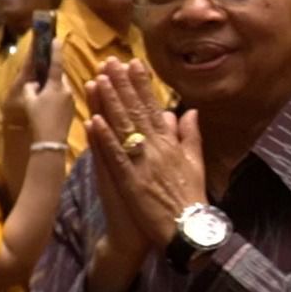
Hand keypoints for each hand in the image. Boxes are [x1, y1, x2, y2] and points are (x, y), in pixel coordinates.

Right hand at [20, 40, 72, 143]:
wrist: (51, 140)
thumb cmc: (38, 118)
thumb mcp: (28, 101)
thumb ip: (30, 88)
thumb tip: (32, 82)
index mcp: (56, 86)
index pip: (56, 64)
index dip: (55, 51)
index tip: (56, 38)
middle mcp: (67, 90)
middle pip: (59, 76)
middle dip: (51, 74)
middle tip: (42, 75)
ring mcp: (72, 100)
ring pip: (62, 87)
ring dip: (54, 86)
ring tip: (43, 94)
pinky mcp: (73, 109)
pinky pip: (65, 97)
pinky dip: (57, 96)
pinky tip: (49, 105)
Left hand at [86, 58, 206, 247]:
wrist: (187, 230)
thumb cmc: (191, 198)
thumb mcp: (196, 163)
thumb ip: (191, 136)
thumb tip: (188, 112)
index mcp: (172, 144)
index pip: (154, 107)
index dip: (142, 85)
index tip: (133, 64)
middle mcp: (157, 148)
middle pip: (136, 112)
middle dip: (122, 85)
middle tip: (110, 62)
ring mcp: (142, 164)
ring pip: (123, 128)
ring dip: (110, 103)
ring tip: (97, 80)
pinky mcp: (129, 181)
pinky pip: (114, 156)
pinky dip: (104, 139)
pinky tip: (94, 120)